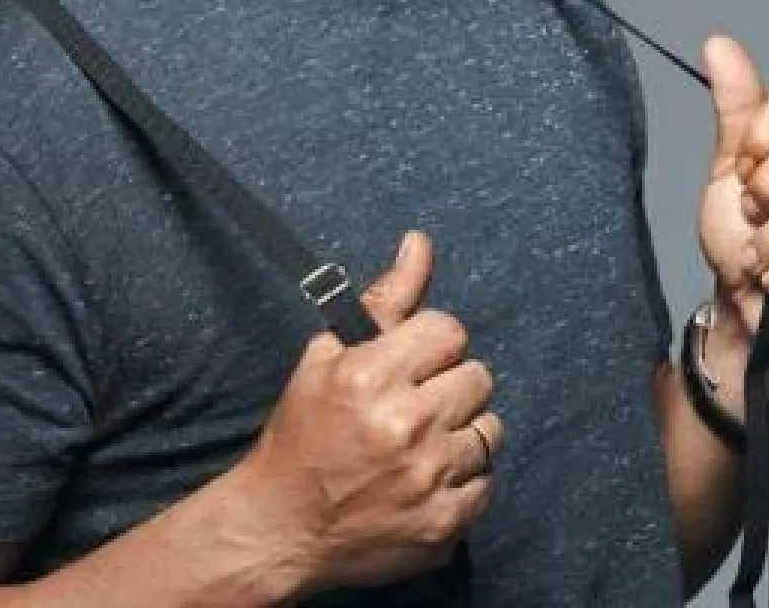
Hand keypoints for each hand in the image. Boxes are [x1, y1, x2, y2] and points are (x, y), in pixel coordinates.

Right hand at [239, 231, 500, 593]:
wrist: (280, 527)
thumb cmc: (302, 433)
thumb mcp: (328, 355)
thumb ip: (385, 298)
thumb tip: (420, 241)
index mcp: (372, 376)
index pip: (449, 331)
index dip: (431, 343)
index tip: (413, 361)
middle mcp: (407, 425)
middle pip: (477, 377)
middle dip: (449, 384)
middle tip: (418, 401)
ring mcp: (429, 479)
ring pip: (489, 431)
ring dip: (461, 431)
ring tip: (425, 441)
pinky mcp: (444, 525)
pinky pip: (486, 483)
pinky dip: (463, 480)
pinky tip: (428, 478)